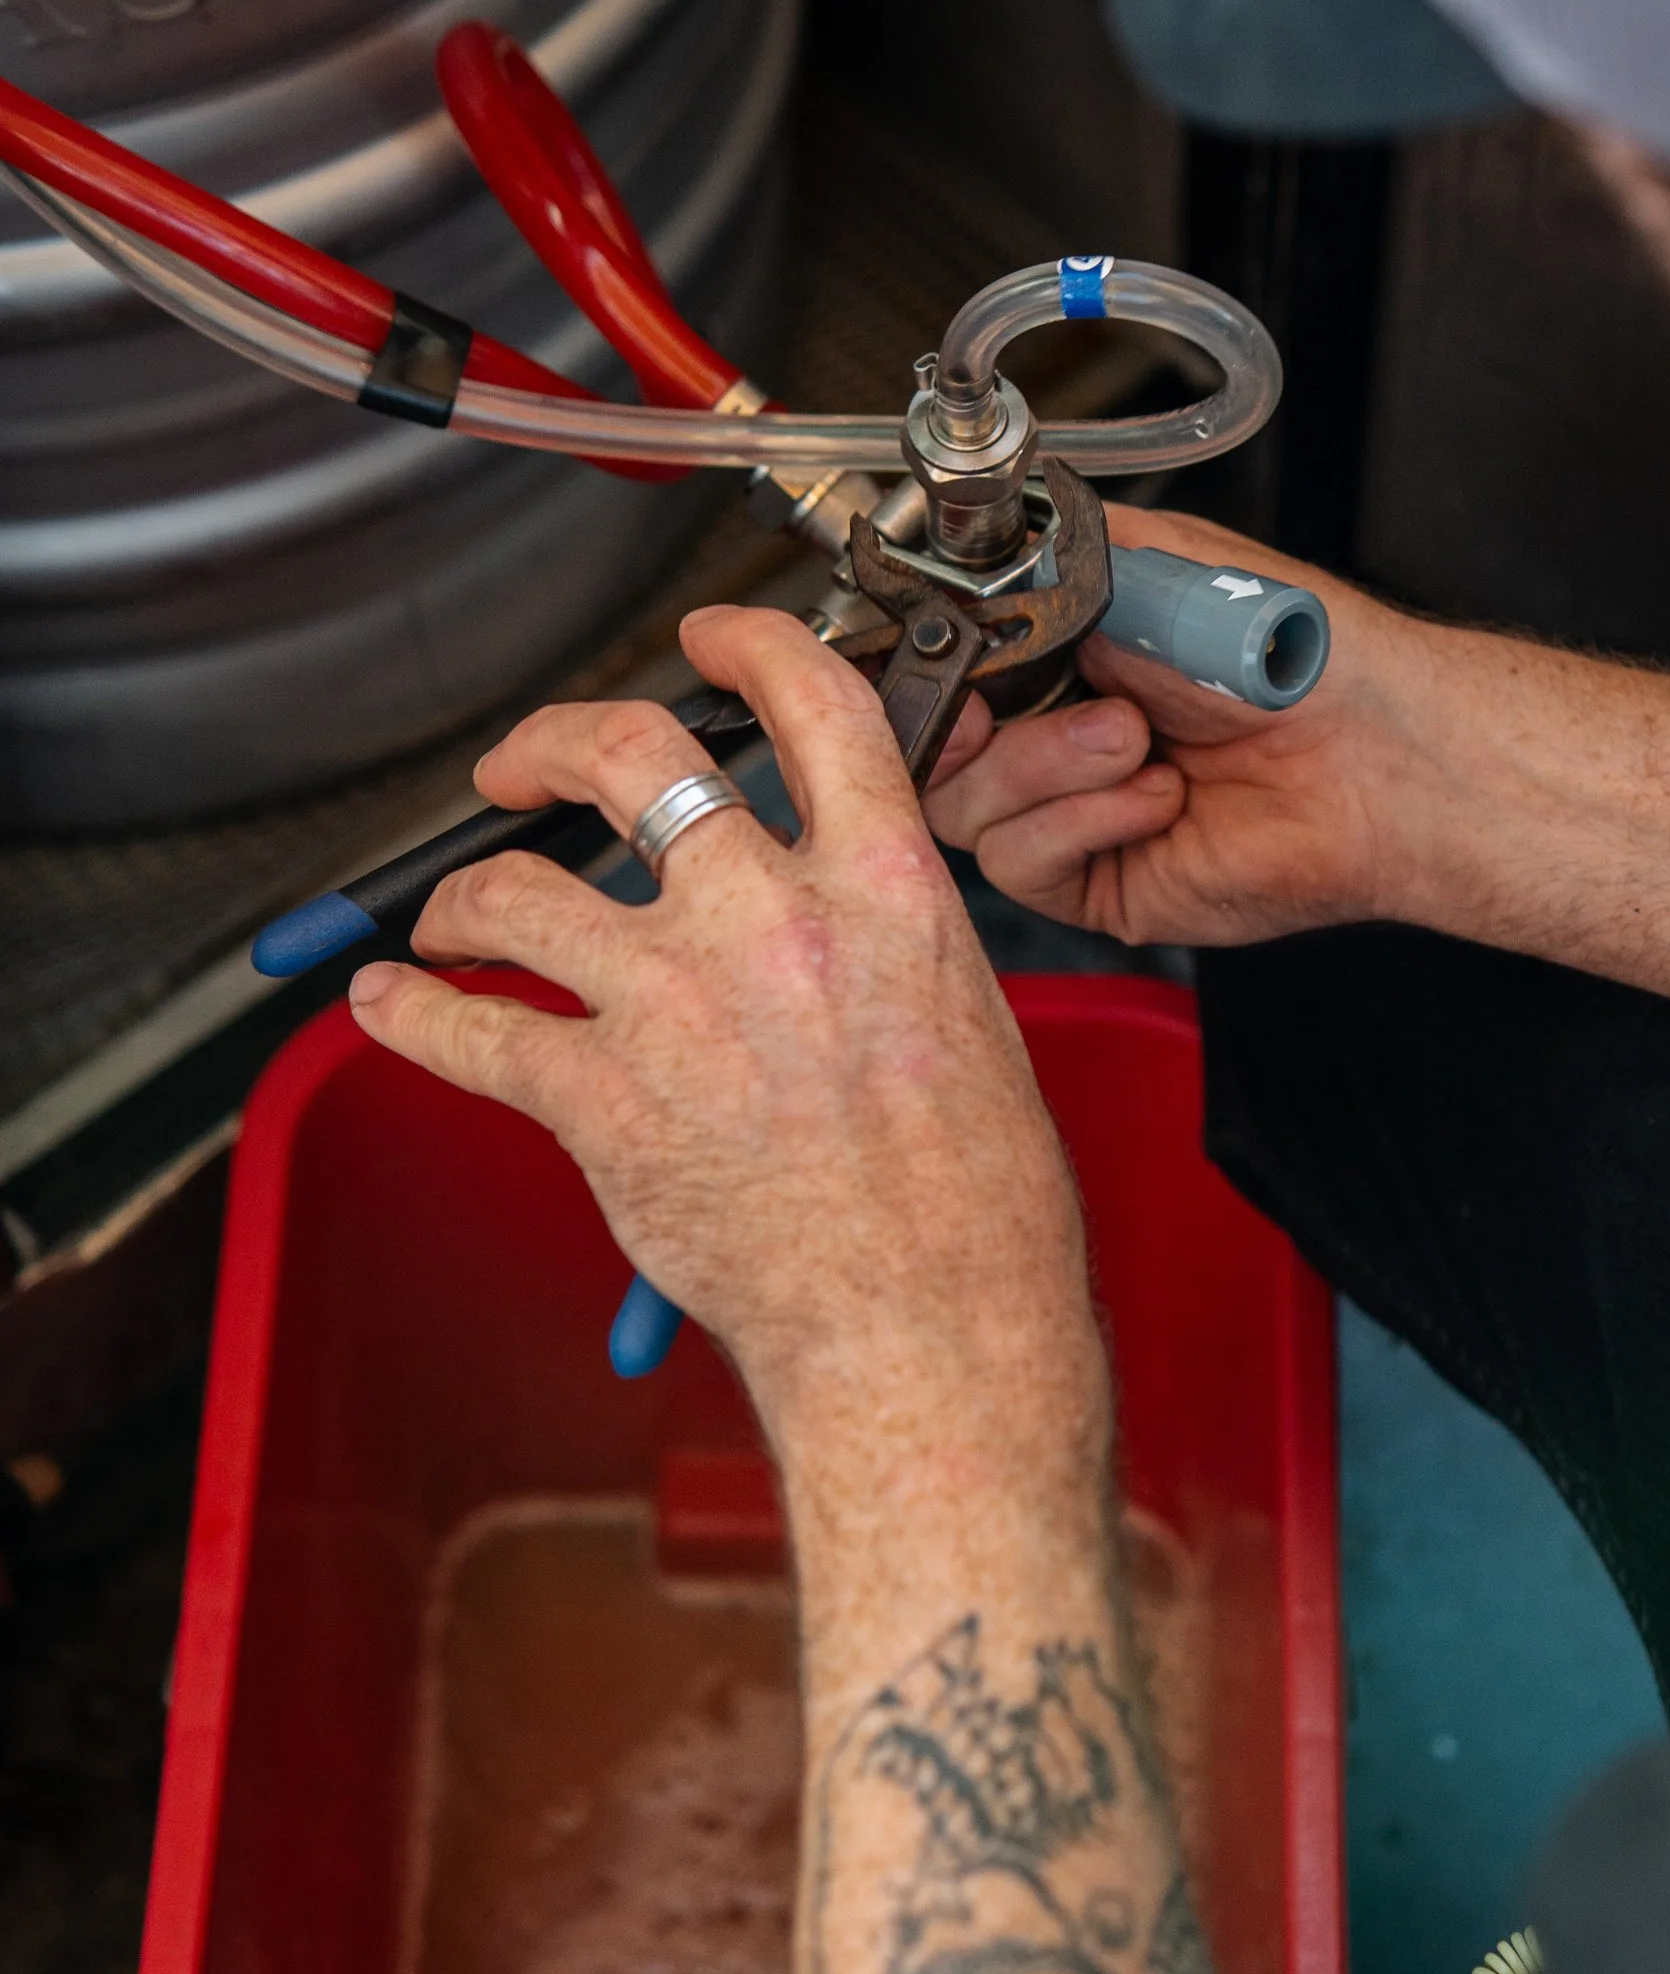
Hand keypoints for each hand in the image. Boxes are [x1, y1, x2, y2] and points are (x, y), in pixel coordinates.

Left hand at [346, 607, 1106, 1491]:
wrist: (930, 1335)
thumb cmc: (971, 1213)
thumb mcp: (967, 1020)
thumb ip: (883, 936)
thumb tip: (826, 905)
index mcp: (885, 892)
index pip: (811, 703)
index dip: (746, 643)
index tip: (708, 638)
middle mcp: (771, 926)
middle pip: (627, 757)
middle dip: (550, 742)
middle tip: (522, 766)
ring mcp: (677, 1009)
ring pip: (519, 891)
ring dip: (465, 895)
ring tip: (451, 915)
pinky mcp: (603, 1103)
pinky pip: (469, 1031)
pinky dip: (412, 1014)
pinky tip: (394, 1007)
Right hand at [926, 506, 1435, 945]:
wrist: (1368, 751)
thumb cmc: (1289, 653)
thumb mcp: (1151, 564)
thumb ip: (1041, 559)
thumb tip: (959, 564)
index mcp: (1057, 652)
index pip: (934, 668)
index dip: (908, 670)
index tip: (922, 659)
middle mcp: (1054, 734)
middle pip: (927, 747)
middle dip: (959, 723)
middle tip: (989, 710)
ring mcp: (1072, 813)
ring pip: (963, 807)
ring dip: (1044, 765)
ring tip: (1136, 736)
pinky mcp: (1097, 884)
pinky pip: (1020, 862)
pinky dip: (1080, 820)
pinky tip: (1156, 795)